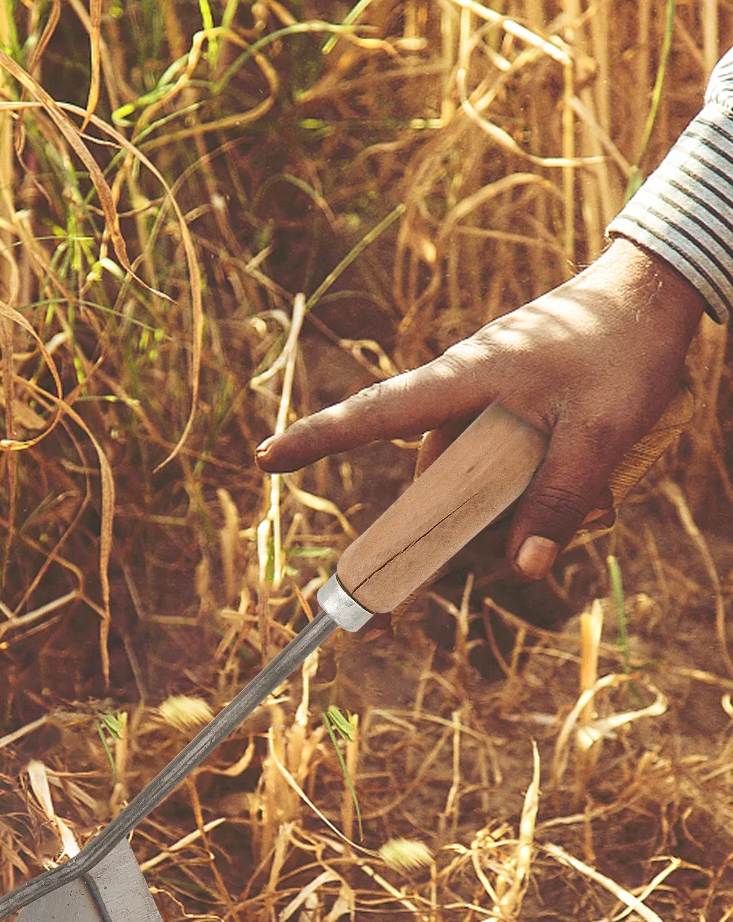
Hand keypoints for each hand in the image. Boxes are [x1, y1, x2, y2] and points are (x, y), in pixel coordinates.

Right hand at [254, 237, 703, 577]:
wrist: (655, 294)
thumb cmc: (622, 346)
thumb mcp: (600, 431)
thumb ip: (559, 500)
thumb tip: (522, 571)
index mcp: (461, 383)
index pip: (373, 416)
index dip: (317, 440)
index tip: (265, 460)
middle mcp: (458, 398)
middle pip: (425, 487)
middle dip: (418, 550)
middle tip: (377, 628)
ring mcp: (482, 409)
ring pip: (467, 487)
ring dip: (499, 524)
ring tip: (574, 521)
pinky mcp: (506, 417)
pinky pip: (496, 475)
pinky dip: (522, 500)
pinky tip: (582, 503)